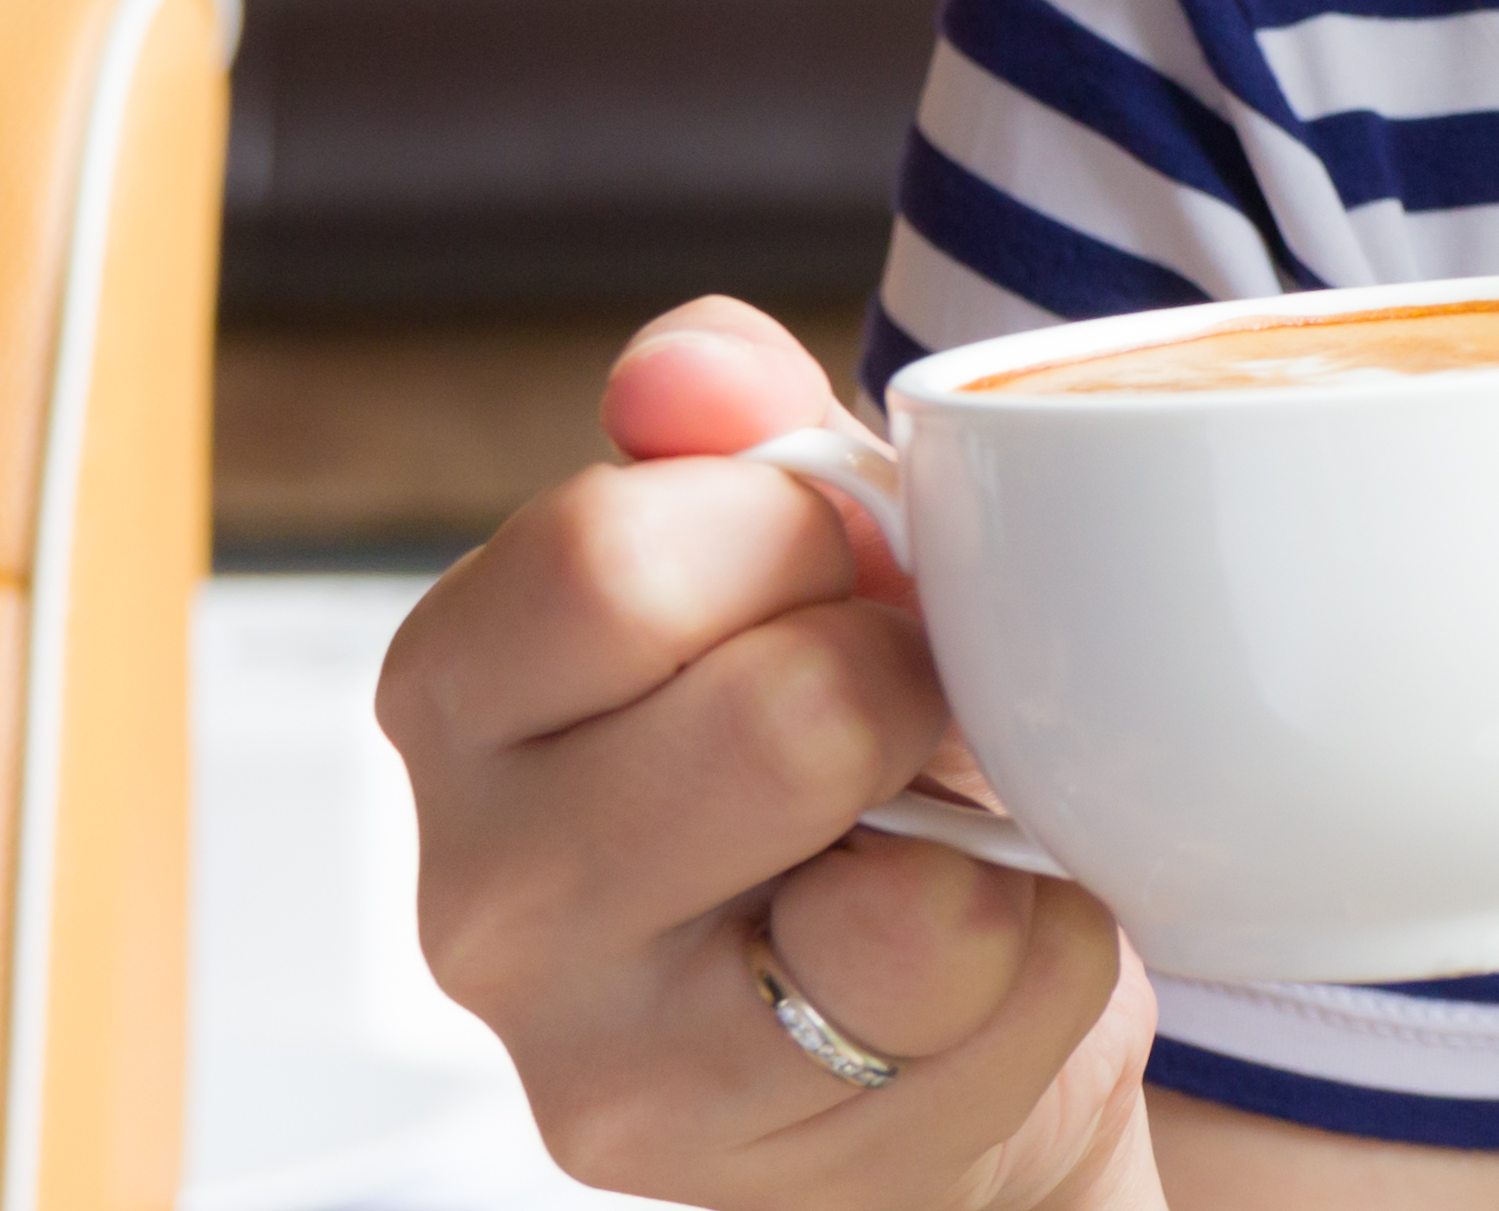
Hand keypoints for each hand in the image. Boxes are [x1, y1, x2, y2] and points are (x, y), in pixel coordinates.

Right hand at [377, 299, 1161, 1210]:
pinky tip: (976, 945)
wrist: (928, 994)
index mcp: (462, 684)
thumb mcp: (798, 551)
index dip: (798, 531)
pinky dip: (1036, 948)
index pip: (612, 552)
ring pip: (884, 897)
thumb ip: (739, 426)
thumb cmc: (843, 742)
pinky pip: (973, 1000)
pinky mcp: (727, 1160)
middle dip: (905, 684)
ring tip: (931, 832)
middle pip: (773, 719)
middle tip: (902, 710)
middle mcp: (475, 883)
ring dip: (979, 829)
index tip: (838, 566)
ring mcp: (589, 1051)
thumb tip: (684, 368)